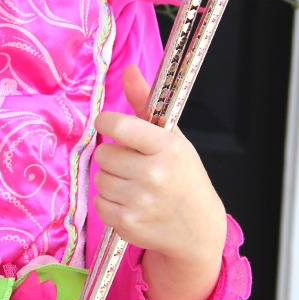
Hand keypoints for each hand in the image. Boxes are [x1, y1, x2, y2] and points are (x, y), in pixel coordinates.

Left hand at [93, 65, 226, 266]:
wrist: (198, 229)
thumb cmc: (183, 176)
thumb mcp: (172, 137)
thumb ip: (145, 104)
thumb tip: (129, 70)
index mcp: (167, 147)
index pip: (118, 125)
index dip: (106, 122)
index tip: (109, 125)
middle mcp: (154, 174)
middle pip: (104, 153)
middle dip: (115, 157)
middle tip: (134, 164)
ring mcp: (140, 201)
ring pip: (99, 178)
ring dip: (111, 180)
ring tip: (135, 185)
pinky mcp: (129, 224)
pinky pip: (99, 203)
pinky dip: (110, 203)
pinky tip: (131, 203)